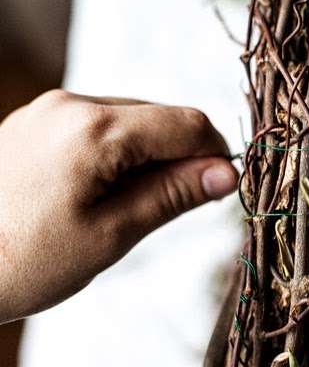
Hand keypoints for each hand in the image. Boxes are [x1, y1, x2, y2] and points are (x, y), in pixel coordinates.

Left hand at [0, 90, 237, 323]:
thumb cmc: (23, 261)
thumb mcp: (112, 234)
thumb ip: (174, 194)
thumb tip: (227, 174)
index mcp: (94, 130)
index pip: (187, 123)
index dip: (216, 155)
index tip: (221, 192)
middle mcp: (71, 105)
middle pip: (160, 118)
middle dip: (180, 158)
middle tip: (169, 208)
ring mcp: (49, 110)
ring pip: (131, 120)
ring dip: (148, 157)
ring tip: (124, 207)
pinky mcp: (36, 121)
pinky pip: (98, 126)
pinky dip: (118, 154)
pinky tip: (99, 192)